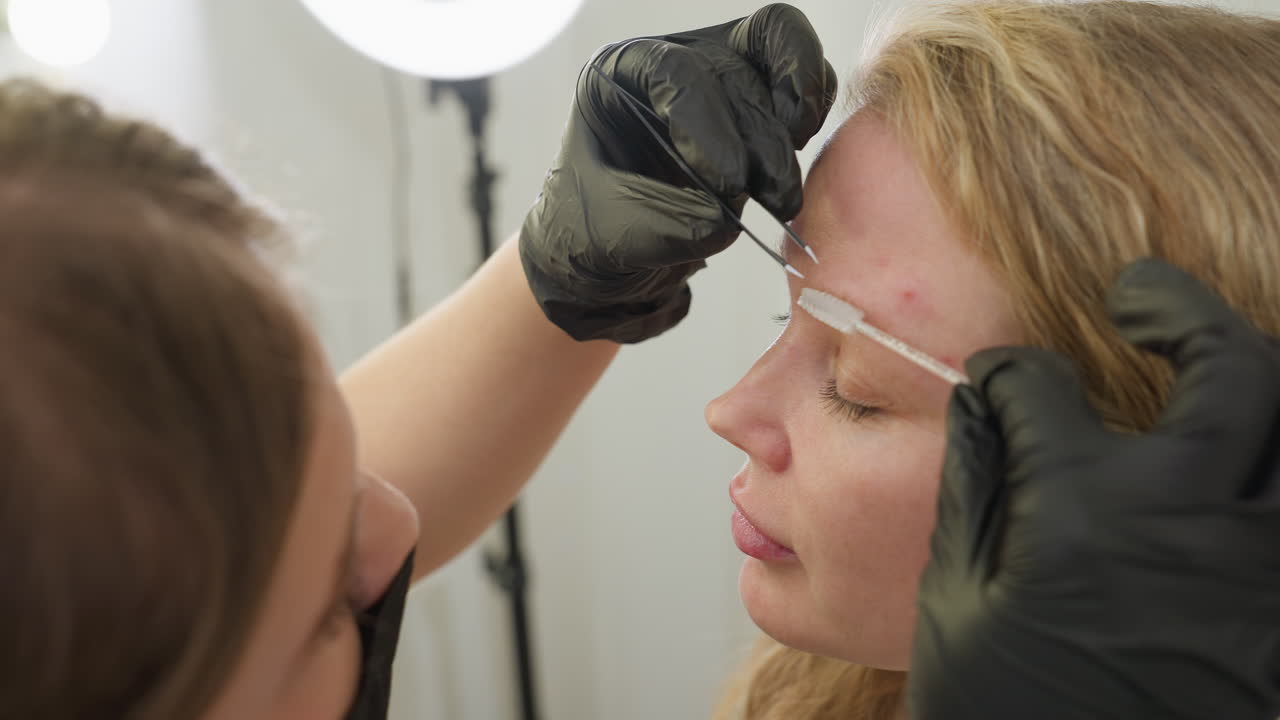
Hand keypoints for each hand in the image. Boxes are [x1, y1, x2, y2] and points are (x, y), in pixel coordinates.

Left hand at [520, 4, 836, 342]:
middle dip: (761, 138)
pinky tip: (801, 153)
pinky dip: (814, 105)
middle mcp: (670, 58)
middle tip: (774, 200)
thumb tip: (725, 219)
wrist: (610, 251)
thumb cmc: (595, 232)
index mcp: (618, 75)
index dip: (710, 126)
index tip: (729, 185)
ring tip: (785, 194)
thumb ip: (666, 224)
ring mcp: (717, 70)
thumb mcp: (614, 235)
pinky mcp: (756, 95)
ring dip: (795, 121)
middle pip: (734, 68)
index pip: (676, 74)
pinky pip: (802, 74)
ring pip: (777, 56)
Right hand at [909, 259, 1279, 719]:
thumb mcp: (959, 611)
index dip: (1011, 374)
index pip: (1041, 387)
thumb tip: (984, 405)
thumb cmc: (1011, 717)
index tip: (1004, 382)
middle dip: (1178, 308)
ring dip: (1260, 372)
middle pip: (1229, 364)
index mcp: (1083, 513)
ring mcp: (1256, 562)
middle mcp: (1191, 518)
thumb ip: (976, 490)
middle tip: (1142, 297)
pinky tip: (1246, 456)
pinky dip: (1275, 466)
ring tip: (1218, 357)